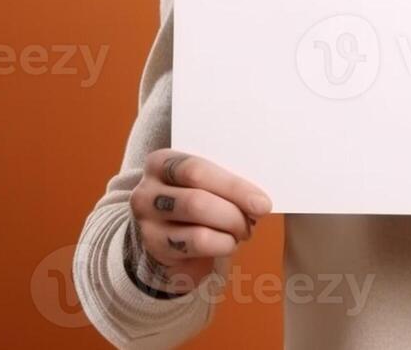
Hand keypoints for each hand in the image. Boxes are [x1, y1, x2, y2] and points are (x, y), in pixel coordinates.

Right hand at [128, 149, 271, 294]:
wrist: (164, 233)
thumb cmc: (194, 199)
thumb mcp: (202, 182)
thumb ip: (221, 180)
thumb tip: (258, 196)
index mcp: (161, 162)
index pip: (197, 170)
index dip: (234, 187)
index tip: (263, 203)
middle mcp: (147, 191)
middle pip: (197, 201)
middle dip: (234, 213)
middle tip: (256, 218)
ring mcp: (147, 223)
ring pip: (199, 230)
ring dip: (229, 232)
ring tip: (242, 231)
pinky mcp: (155, 248)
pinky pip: (196, 248)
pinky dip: (221, 246)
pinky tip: (227, 243)